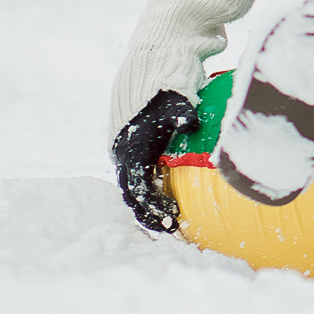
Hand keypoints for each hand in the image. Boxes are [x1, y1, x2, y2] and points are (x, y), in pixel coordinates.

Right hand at [112, 90, 202, 233]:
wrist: (145, 84)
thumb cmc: (165, 97)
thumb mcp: (176, 104)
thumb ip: (183, 115)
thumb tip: (191, 123)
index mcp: (132, 149)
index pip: (140, 185)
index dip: (154, 203)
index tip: (174, 214)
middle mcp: (123, 157)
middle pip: (131, 196)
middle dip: (148, 215)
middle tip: (171, 229)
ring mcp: (122, 159)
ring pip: (130, 193)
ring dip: (145, 211)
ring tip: (167, 226)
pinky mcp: (127, 159)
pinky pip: (132, 185)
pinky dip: (144, 200)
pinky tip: (162, 209)